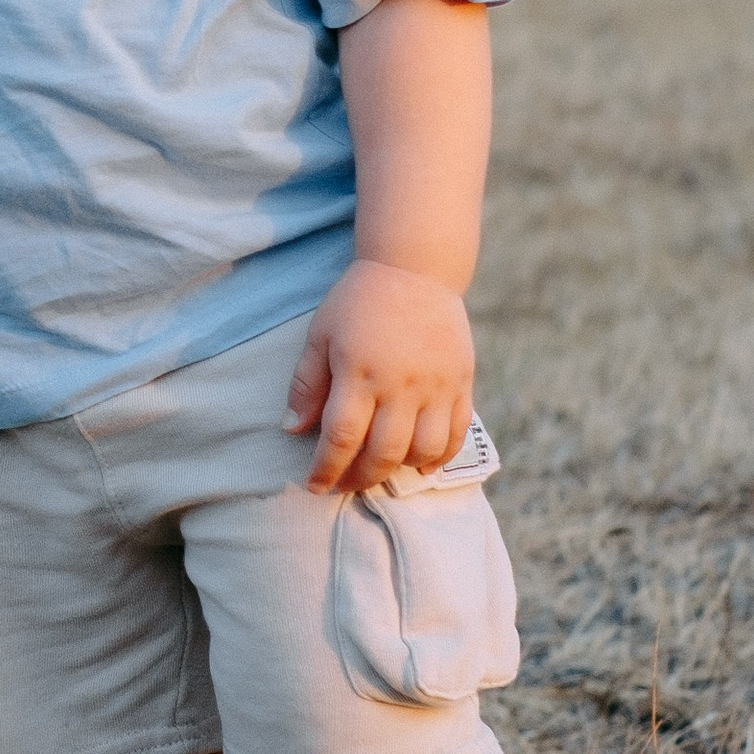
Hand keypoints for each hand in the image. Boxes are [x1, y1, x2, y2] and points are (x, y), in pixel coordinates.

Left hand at [285, 260, 475, 492]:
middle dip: (360, 478)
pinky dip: (440, 457)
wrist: (414, 268)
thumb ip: (307, 384)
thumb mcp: (321, 334)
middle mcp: (400, 385)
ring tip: (379, 469)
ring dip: (399, 470)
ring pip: (423, 450)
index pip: (341, 437)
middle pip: (383, 453)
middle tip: (344, 484)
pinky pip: (456, 433)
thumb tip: (292, 429)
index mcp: (359, 372)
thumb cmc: (359, 301)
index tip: (314, 485)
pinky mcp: (461, 383)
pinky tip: (421, 465)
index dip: (326, 468)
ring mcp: (436, 386)